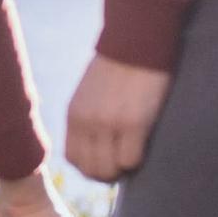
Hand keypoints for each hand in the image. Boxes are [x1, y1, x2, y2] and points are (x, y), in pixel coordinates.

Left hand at [64, 54, 172, 181]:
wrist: (136, 42)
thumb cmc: (118, 68)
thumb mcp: (90, 94)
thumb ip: (88, 118)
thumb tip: (96, 146)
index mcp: (74, 115)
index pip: (73, 159)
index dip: (91, 167)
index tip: (107, 162)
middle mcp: (86, 122)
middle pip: (91, 170)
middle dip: (109, 173)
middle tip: (124, 165)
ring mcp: (108, 124)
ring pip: (110, 169)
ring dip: (123, 169)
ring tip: (134, 156)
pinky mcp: (133, 123)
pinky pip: (131, 160)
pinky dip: (137, 161)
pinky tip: (143, 146)